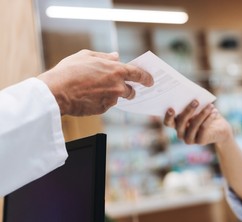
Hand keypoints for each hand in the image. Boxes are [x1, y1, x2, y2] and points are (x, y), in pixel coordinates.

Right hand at [38, 49, 153, 115]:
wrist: (56, 91)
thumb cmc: (69, 71)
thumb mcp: (86, 56)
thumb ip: (105, 57)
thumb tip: (116, 56)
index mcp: (116, 71)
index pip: (139, 75)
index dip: (146, 78)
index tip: (150, 81)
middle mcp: (117, 87)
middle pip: (131, 91)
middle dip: (129, 90)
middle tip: (121, 87)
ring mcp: (111, 100)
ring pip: (117, 99)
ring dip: (112, 95)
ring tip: (95, 89)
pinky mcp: (103, 110)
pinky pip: (106, 105)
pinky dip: (101, 101)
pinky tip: (88, 96)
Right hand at [163, 100, 232, 144]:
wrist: (219, 128)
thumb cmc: (206, 114)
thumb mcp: (199, 108)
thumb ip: (192, 104)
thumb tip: (192, 96)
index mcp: (176, 124)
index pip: (168, 123)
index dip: (168, 117)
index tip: (171, 108)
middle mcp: (180, 133)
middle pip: (180, 123)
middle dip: (188, 111)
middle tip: (196, 101)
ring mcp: (189, 139)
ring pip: (193, 125)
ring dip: (202, 113)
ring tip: (210, 105)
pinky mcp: (200, 141)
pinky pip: (203, 129)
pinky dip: (209, 118)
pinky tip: (214, 111)